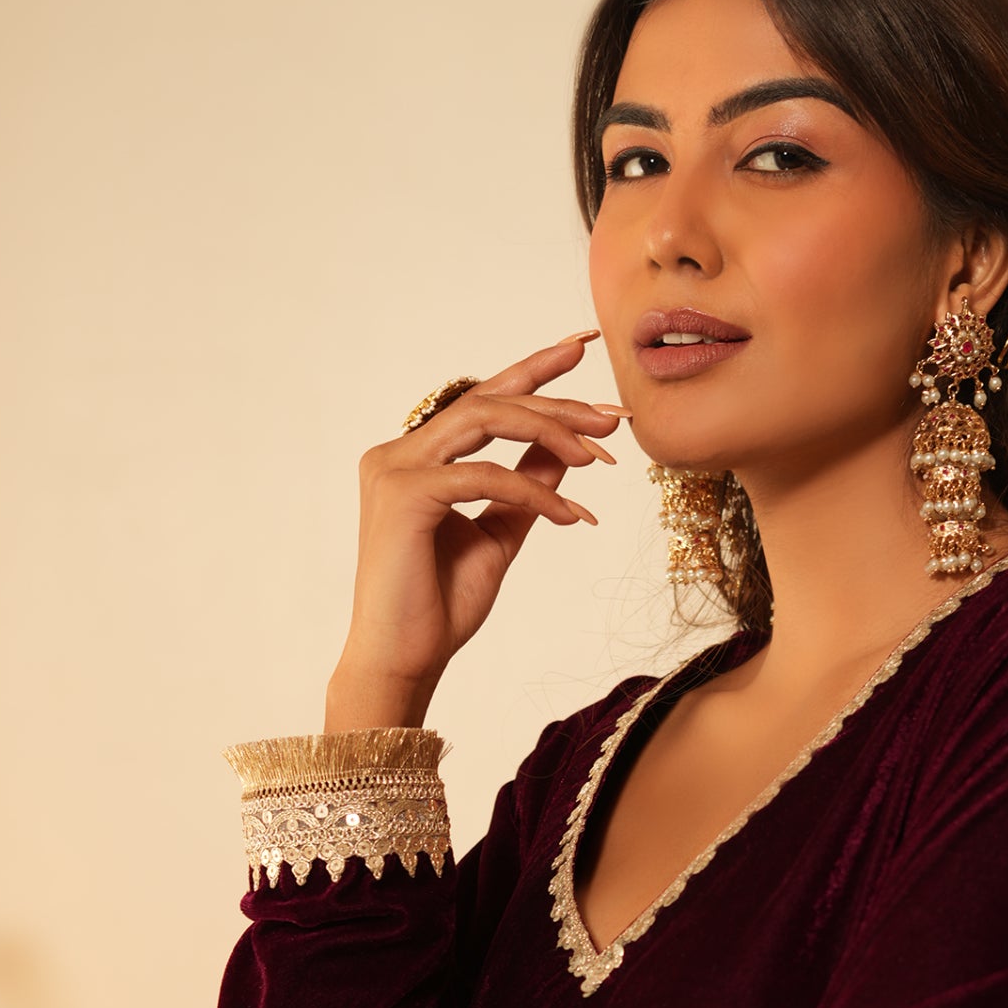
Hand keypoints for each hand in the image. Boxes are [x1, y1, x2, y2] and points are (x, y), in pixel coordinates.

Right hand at [328, 333, 623, 729]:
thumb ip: (527, 485)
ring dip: (551, 431)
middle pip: (489, 401)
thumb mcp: (500, 532)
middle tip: (613, 415)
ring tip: (601, 455)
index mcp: (417, 458)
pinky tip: (571, 519)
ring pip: (484, 419)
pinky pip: (483, 475)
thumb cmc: (441, 605)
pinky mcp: (403, 495)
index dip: (532, 369)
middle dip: (557, 403)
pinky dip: (533, 492)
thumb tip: (566, 448)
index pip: (482, 399)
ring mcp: (394, 469)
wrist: (404, 661)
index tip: (583, 346)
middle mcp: (398, 452)